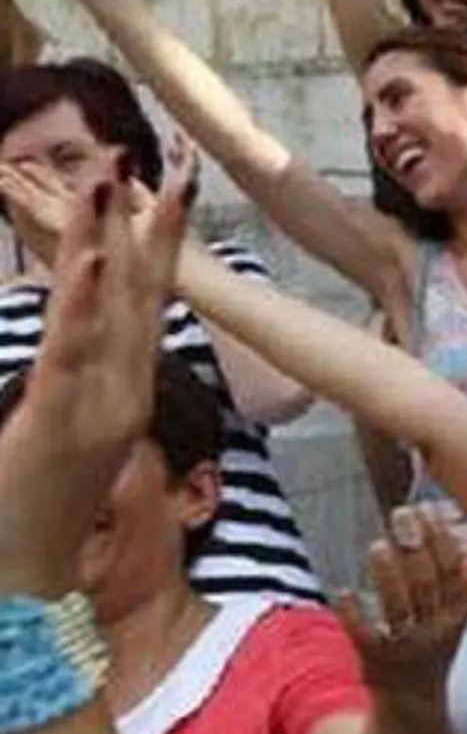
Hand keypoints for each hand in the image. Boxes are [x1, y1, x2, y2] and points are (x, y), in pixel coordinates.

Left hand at [0, 161, 192, 595]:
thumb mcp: (66, 429)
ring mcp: (98, 406)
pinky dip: (81, 302)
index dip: (166, 237)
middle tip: (175, 152)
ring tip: (113, 173)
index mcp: (129, 386)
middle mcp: (127, 389)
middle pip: (146, 289)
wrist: (20, 581)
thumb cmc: (33, 508)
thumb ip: (82, 379)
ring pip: (110, 307)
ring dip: (111, 237)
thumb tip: (90, 326)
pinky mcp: (55, 421)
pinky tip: (88, 259)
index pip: (152, 297)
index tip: (180, 182)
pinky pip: (70, 352)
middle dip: (158, 218)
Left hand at [338, 505, 466, 698]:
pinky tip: (342, 590)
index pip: (454, 572)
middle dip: (415, 549)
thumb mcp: (459, 616)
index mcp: (455, 615)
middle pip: (427, 586)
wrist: (413, 705)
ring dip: (388, 577)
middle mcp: (434, 631)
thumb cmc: (435, 648)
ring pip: (398, 609)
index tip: (426, 508)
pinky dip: (353, 614)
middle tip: (399, 514)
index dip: (442, 539)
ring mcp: (404, 647)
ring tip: (377, 545)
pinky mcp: (374, 661)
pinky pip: (364, 636)